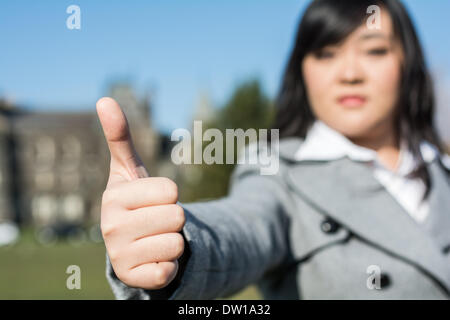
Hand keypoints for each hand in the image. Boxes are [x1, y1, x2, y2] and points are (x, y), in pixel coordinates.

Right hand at [96, 97, 185, 288]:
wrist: (130, 243)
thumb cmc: (135, 201)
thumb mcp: (129, 170)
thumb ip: (120, 137)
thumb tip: (104, 99)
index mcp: (113, 197)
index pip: (171, 191)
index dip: (170, 194)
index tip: (154, 199)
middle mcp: (110, 228)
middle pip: (177, 217)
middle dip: (173, 219)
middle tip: (156, 221)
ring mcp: (120, 256)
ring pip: (177, 244)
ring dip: (173, 242)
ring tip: (154, 239)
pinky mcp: (134, 279)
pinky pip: (170, 270)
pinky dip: (169, 265)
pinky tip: (153, 260)